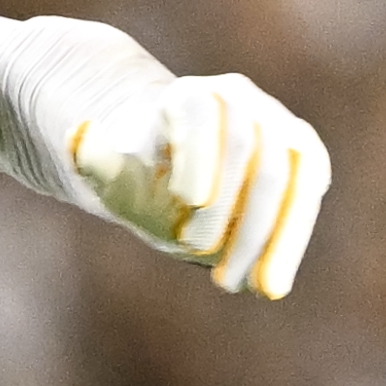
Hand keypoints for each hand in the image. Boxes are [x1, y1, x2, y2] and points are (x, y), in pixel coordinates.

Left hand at [65, 72, 329, 296]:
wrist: (178, 180)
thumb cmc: (141, 177)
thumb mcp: (110, 175)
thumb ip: (93, 159)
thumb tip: (78, 136)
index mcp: (190, 95)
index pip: (202, 114)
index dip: (200, 155)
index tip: (188, 204)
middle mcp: (242, 98)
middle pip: (252, 148)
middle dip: (237, 212)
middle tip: (209, 267)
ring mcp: (279, 124)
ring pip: (293, 172)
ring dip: (275, 235)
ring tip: (254, 290)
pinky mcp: (304, 157)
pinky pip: (307, 195)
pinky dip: (292, 239)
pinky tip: (271, 283)